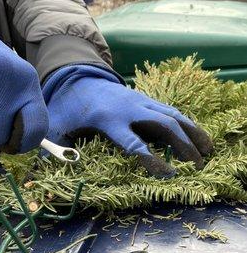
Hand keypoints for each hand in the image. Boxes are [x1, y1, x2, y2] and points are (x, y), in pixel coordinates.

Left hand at [43, 65, 212, 177]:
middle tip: (198, 165)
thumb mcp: (56, 126)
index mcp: (108, 118)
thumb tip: (42, 176)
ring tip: (209, 151)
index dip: (151, 160)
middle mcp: (129, 108)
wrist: (77, 77)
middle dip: (183, 145)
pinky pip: (170, 109)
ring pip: (173, 114)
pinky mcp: (145, 98)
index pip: (133, 143)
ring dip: (193, 132)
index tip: (168, 174)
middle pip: (163, 125)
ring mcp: (140, 100)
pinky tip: (197, 135)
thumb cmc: (67, 106)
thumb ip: (54, 149)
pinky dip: (186, 122)